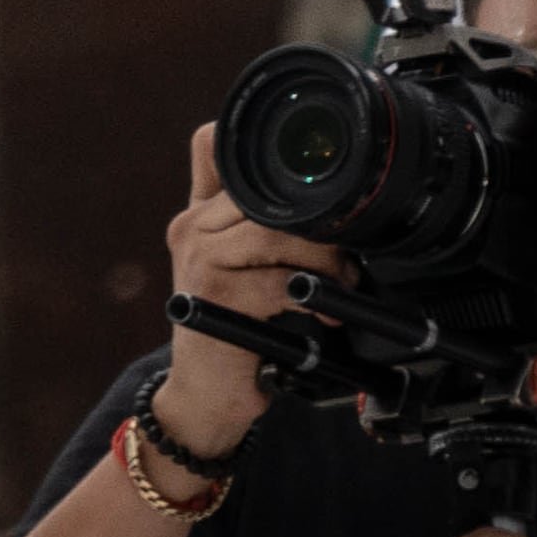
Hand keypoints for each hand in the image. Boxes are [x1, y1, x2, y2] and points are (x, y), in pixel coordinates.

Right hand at [159, 121, 337, 457]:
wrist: (203, 391)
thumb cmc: (232, 326)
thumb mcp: (236, 266)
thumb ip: (256, 226)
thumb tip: (318, 195)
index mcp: (197, 213)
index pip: (213, 146)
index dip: (260, 144)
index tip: (311, 171)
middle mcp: (190, 228)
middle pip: (262, 190)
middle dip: (319, 221)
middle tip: (346, 254)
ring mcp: (198, 259)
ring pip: (275, 232)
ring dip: (323, 258)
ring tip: (342, 282)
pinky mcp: (216, 297)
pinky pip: (281, 281)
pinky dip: (315, 297)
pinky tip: (324, 314)